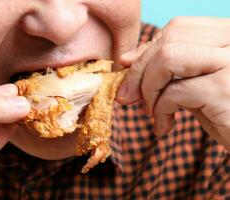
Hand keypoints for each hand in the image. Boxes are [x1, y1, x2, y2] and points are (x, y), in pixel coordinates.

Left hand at [117, 17, 229, 149]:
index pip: (176, 28)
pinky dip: (160, 111)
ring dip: (148, 88)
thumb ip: (166, 68)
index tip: (128, 71)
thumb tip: (125, 60)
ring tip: (150, 112)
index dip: (147, 50)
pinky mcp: (225, 88)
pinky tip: (165, 126)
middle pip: (169, 40)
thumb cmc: (222, 110)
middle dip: (139, 71)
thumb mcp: (192, 82)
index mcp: (226, 34)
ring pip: (168, 58)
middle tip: (127, 97)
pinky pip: (174, 92)